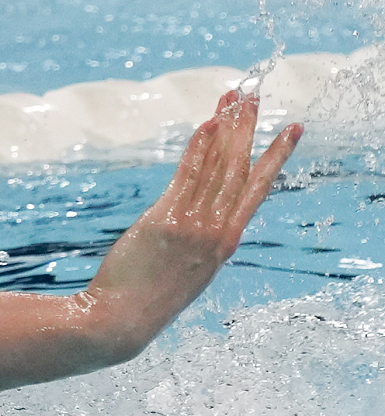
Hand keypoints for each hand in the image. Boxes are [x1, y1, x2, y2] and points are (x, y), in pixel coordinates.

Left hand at [81, 90, 301, 349]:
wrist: (123, 320)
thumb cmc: (146, 298)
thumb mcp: (184, 268)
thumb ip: (195, 238)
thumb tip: (192, 215)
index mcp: (226, 242)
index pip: (258, 188)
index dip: (276, 156)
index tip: (292, 129)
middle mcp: (217, 231)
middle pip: (240, 168)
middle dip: (249, 128)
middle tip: (255, 95)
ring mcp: (195, 226)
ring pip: (218, 168)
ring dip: (226, 128)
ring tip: (233, 97)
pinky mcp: (167, 222)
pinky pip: (188, 177)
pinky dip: (199, 149)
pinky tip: (206, 124)